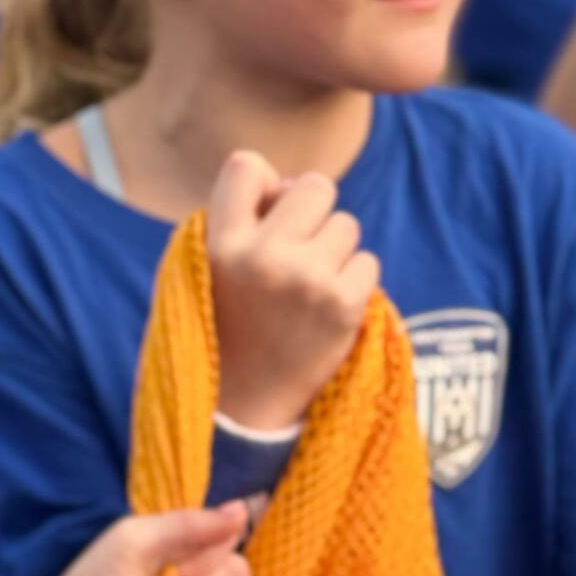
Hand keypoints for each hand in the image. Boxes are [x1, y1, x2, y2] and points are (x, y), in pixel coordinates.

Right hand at [207, 151, 379, 430]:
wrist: (245, 409)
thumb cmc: (227, 327)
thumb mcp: (208, 269)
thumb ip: (240, 218)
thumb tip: (297, 186)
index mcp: (220, 244)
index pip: (246, 165)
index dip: (263, 185)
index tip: (261, 219)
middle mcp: (263, 257)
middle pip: (315, 187)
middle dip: (311, 214)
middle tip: (294, 254)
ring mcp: (307, 281)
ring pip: (347, 226)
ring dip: (333, 251)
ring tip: (305, 291)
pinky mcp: (344, 307)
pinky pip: (367, 261)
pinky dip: (353, 281)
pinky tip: (325, 310)